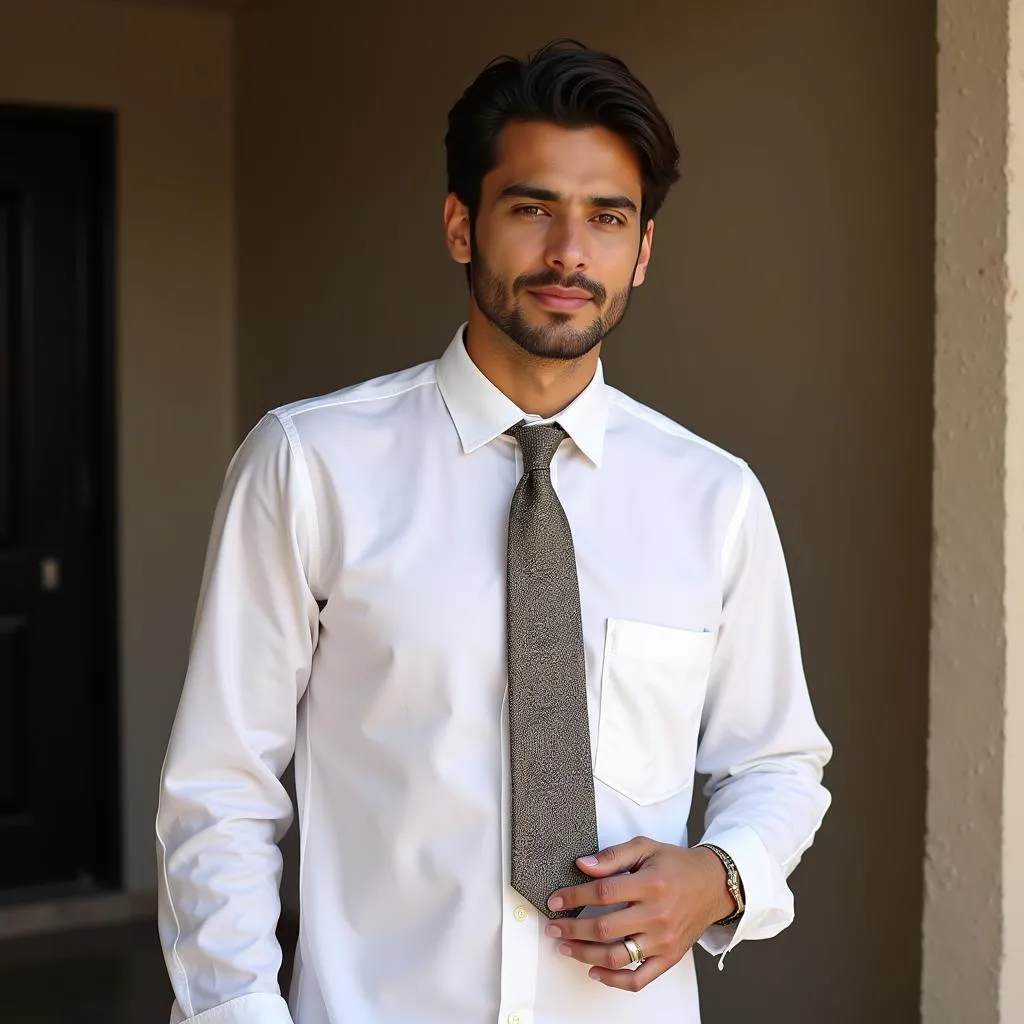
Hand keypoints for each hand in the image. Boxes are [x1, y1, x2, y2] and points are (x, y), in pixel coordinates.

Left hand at [543, 837, 735, 991]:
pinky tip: (594, 971)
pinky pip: (638, 979)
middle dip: (572, 928)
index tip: (555, 900)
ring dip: (584, 954)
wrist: (714, 885)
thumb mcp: (645, 847)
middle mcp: (657, 915)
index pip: (602, 893)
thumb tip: (583, 865)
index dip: (574, 897)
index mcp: (650, 884)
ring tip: (566, 947)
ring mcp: (663, 941)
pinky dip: (613, 980)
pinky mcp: (669, 958)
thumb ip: (613, 855)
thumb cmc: (676, 865)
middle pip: (604, 928)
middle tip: (553, 927)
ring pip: (616, 956)